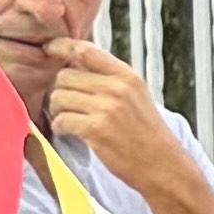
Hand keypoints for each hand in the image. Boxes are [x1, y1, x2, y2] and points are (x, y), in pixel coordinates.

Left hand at [38, 37, 167, 157]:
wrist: (165, 167)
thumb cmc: (147, 135)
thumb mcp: (136, 97)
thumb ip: (109, 79)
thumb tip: (72, 62)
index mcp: (128, 77)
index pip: (85, 50)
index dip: (61, 47)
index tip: (49, 49)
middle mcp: (118, 88)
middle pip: (64, 76)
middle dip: (61, 91)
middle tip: (70, 107)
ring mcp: (107, 108)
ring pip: (58, 97)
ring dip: (59, 111)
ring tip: (73, 121)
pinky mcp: (96, 129)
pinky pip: (61, 120)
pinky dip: (61, 128)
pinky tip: (73, 133)